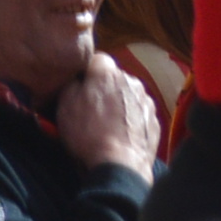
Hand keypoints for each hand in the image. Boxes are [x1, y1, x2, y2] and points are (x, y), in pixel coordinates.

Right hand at [54, 49, 157, 178]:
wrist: (120, 162)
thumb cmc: (87, 133)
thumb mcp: (65, 105)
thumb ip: (72, 84)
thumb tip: (78, 78)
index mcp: (109, 74)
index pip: (98, 58)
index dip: (87, 69)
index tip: (78, 82)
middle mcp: (132, 82)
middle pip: (115, 77)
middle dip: (103, 86)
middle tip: (89, 105)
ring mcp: (147, 100)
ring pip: (128, 93)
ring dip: (118, 101)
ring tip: (104, 122)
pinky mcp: (155, 119)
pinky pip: (139, 111)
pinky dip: (129, 117)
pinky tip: (119, 131)